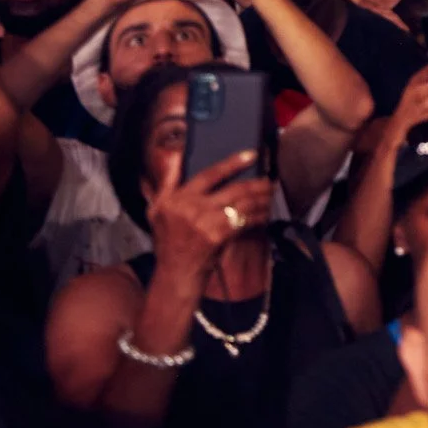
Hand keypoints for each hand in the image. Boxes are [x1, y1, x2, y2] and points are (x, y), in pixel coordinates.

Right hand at [146, 150, 273, 281]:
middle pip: (233, 189)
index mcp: (175, 198)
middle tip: (270, 182)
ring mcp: (203, 222)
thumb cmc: (168, 240)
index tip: (252, 154)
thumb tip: (177, 154)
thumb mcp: (156, 209)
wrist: (175, 273)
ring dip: (261, 199)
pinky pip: (244, 221)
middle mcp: (188, 207)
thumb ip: (168, 181)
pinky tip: (264, 214)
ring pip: (242, 204)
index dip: (233, 162)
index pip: (209, 174)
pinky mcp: (216, 236)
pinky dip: (257, 216)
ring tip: (270, 195)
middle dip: (257, 184)